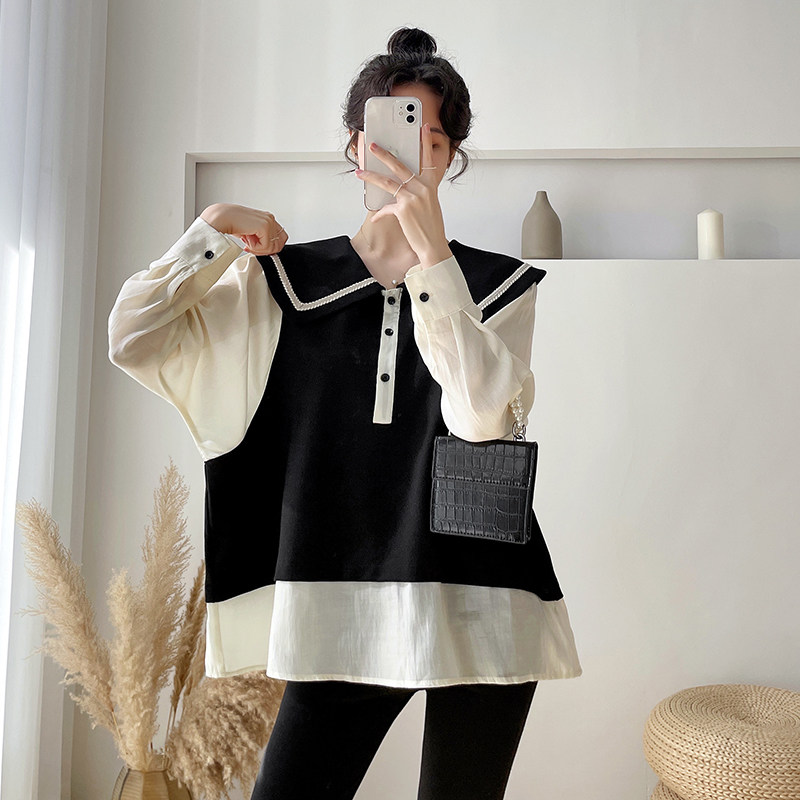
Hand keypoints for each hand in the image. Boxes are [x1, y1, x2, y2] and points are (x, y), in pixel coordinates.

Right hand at [200, 203, 287, 254]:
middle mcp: (270, 218)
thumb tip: (271, 250)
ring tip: (247, 240)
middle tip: (251, 246)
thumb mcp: (252, 232)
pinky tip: (246, 238)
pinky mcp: (264, 226)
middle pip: (278, 245)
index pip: (281, 239)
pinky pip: (265, 247)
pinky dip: (255, 247)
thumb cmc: (233, 224)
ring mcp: (269, 221)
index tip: (256, 247)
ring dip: (258, 249)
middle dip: (265, 250)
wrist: (222, 218)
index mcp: (268, 219)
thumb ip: (263, 238)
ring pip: (272, 248)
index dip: (269, 248)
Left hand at [355, 124, 451, 267]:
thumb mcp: (429, 206)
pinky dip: (379, 214)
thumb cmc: (431, 228)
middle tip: (372, 145)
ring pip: (387, 182)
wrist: (433, 246)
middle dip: (384, 154)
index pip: (428, 160)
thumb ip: (417, 194)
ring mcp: (412, 198)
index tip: (423, 128)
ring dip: (371, 176)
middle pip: (400, 166)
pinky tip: (375, 217)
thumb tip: (401, 191)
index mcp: (430, 187)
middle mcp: (422, 189)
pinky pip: (386, 208)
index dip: (426, 142)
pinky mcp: (403, 210)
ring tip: (360, 171)